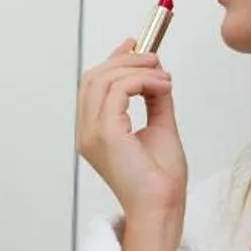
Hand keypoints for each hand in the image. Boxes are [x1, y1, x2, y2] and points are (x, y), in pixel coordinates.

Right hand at [77, 39, 187, 250]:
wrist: (163, 206)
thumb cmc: (161, 180)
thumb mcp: (160, 127)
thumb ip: (155, 99)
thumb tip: (157, 73)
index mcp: (94, 132)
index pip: (94, 85)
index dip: (114, 59)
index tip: (137, 44)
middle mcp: (87, 131)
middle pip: (94, 77)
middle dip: (125, 59)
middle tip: (154, 57)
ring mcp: (92, 132)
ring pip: (105, 79)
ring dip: (138, 68)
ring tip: (163, 77)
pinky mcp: (106, 133)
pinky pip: (119, 89)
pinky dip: (143, 80)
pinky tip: (163, 87)